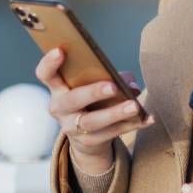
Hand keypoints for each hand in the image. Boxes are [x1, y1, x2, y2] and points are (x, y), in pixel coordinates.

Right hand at [34, 48, 153, 171]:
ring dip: (115, 113)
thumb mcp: (93, 84)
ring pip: (93, 122)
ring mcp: (72, 128)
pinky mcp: (89, 142)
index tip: (61, 50)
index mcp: (57, 88)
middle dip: (92, 92)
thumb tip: (130, 84)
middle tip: (112, 86)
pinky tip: (147, 117)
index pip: (45, 74)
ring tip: (134, 106)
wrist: (86, 135)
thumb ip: (110, 77)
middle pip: (72, 100)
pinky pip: (112, 133)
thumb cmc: (90, 98)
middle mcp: (60, 108)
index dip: (49, 63)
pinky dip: (132, 124)